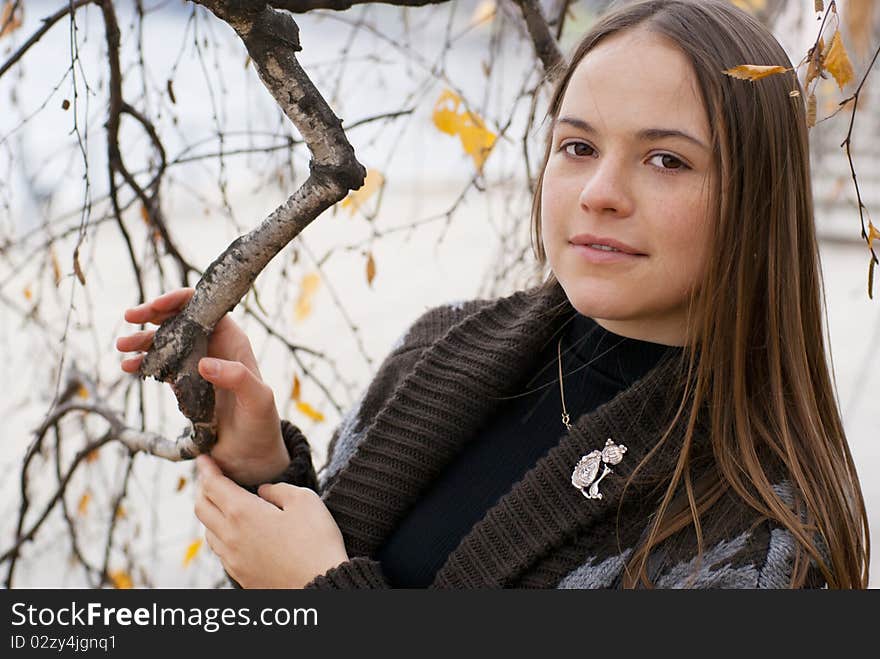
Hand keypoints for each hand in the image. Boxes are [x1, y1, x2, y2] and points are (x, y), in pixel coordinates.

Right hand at [116, 288, 288, 484]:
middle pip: (181, 319)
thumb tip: (204, 363)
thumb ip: (237, 378)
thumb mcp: (258, 400)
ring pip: (167, 342)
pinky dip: (144, 363)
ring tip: (122, 347)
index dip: (181, 300)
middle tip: (130, 318)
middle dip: (154, 315)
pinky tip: (130, 367)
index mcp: (234, 342)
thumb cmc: (261, 424)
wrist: (250, 456)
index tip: (157, 307)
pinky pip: (161, 366)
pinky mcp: (186, 384)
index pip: (206, 308)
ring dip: (144, 341)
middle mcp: (215, 348)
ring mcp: (198, 365)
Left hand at [195, 455, 347, 587]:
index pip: (212, 485)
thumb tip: (264, 491)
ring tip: (223, 504)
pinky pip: (221, 551)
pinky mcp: (240, 576)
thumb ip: (279, 489)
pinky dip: (221, 534)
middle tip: (211, 478)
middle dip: (203, 489)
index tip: (203, 458)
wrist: (320, 587)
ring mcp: (232, 559)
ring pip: (208, 531)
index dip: (206, 469)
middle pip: (201, 508)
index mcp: (242, 513)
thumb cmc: (316, 543)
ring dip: (211, 514)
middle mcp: (230, 536)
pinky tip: (236, 532)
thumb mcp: (305, 500)